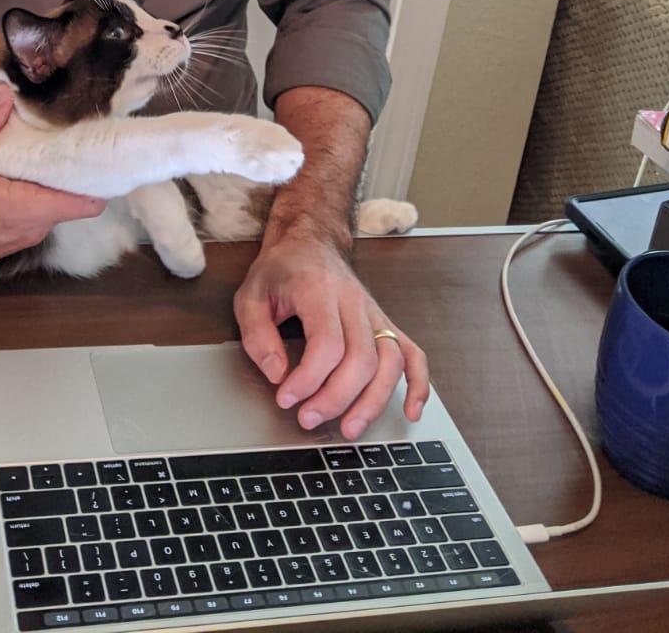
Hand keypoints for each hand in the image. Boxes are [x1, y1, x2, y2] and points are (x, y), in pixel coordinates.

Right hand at [0, 83, 104, 285]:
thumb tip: (5, 94)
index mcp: (27, 210)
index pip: (88, 201)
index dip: (98, 173)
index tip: (96, 143)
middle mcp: (33, 227)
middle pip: (72, 195)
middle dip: (70, 164)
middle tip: (64, 128)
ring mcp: (23, 233)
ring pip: (53, 200)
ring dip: (48, 175)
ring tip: (39, 141)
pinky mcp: (11, 234)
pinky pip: (34, 207)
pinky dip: (31, 187)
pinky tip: (16, 165)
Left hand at [234, 231, 428, 437]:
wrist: (309, 241)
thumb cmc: (280, 270)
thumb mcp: (250, 294)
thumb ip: (256, 335)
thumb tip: (277, 373)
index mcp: (318, 289)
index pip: (327, 343)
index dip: (308, 379)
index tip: (286, 398)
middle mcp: (353, 300)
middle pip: (361, 358)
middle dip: (336, 398)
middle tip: (308, 418)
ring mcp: (374, 311)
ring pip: (390, 361)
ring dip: (374, 401)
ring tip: (350, 428)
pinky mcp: (384, 321)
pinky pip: (412, 353)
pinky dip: (418, 385)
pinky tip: (410, 412)